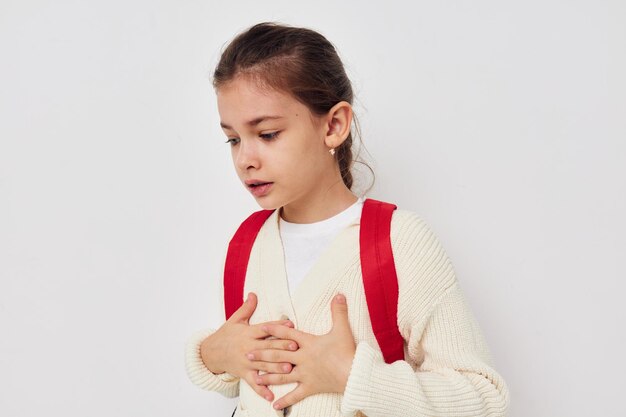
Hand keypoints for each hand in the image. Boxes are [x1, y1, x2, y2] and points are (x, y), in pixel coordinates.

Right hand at [199, 292, 298, 401]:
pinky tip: (272, 396)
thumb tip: (254, 293)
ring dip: (276, 368)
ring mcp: (246, 362)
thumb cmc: (225, 335)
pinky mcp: (243, 373)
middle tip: (295, 347)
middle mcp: (248, 347)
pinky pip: (253, 383)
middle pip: (267, 347)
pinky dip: (262, 390)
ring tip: (289, 369)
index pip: (265, 328)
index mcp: (248, 333)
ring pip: (263, 365)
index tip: (290, 323)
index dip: (277, 325)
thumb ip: (247, 308)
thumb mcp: (235, 320)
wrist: (210, 352)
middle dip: (281, 347)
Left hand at [247, 294, 356, 409]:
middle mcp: (303, 359)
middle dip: (262, 354)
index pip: (287, 335)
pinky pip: (295, 395)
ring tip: (255, 376)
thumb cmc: (347, 352)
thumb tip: (339, 294)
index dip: (274, 329)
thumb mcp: (342, 329)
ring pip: (282, 375)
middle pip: (278, 355)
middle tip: (248, 353)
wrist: (354, 374)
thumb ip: (338, 311)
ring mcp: (305, 374)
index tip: (261, 327)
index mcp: (308, 343)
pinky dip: (285, 401)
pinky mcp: (310, 387)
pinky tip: (273, 405)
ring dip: (268, 376)